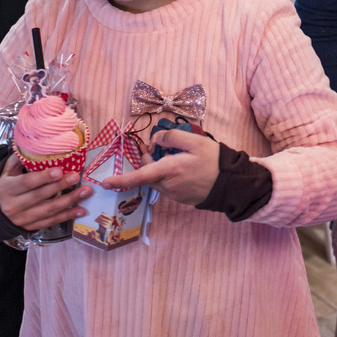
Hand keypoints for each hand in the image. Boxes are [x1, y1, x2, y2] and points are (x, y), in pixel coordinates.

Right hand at [0, 155, 91, 230]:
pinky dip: (67, 216)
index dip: (43, 177)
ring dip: (69, 201)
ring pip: (48, 210)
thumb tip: (37, 142)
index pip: (27, 183)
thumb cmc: (5, 184)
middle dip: (60, 186)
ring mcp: (23, 218)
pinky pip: (51, 221)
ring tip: (85, 192)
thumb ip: (20, 158)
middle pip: (40, 196)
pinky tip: (81, 210)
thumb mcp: (6, 170)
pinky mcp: (31, 227)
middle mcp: (14, 205)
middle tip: (76, 176)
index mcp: (7, 188)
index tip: (59, 171)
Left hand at [101, 127, 220, 205]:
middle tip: (163, 147)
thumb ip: (171, 137)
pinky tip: (186, 169)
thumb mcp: (194, 141)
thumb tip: (153, 142)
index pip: (139, 176)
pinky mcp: (179, 199)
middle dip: (150, 160)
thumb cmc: (213, 160)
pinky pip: (167, 185)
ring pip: (157, 179)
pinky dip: (169, 175)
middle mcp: (168, 185)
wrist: (230, 183)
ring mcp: (174, 194)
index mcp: (169, 170)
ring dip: (160, 168)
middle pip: (148, 173)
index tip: (105, 183)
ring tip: (180, 158)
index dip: (121, 179)